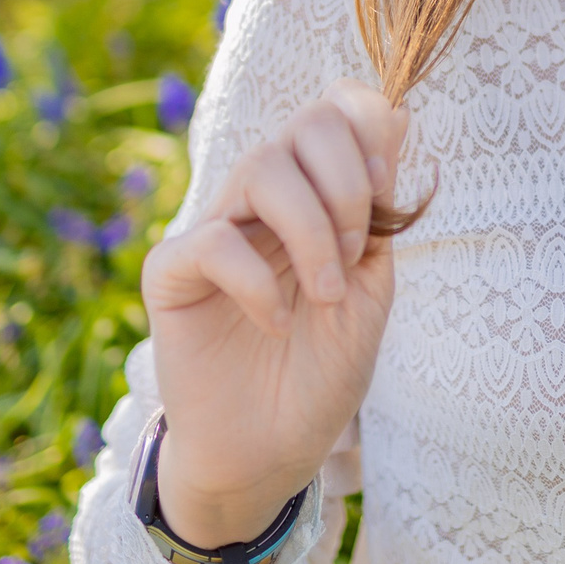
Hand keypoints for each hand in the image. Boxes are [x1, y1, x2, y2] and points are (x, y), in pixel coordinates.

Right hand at [141, 79, 405, 548]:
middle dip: (347, 182)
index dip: (369, 127)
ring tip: (326, 295)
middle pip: (305, 124)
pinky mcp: (172, 272)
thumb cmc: (320, 373)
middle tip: (355, 253)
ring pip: (261, 166)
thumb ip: (377, 218)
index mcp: (316, 196)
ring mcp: (216, 229)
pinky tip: (275, 324)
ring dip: (311, 230)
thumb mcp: (369, 293)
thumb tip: (392, 121)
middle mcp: (264, 201)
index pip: (337, 110)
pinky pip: (213, 242)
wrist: (270, 453)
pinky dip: (258, 281)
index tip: (388, 189)